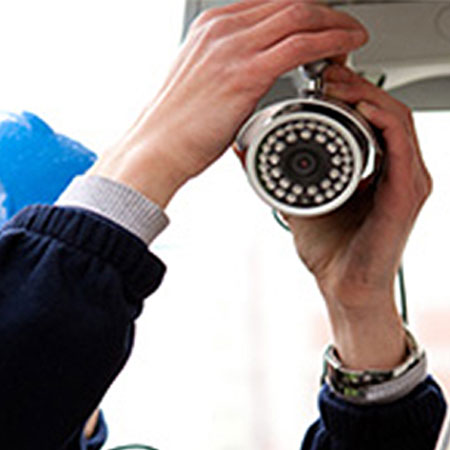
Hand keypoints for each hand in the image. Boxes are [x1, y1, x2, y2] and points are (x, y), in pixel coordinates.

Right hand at [91, 0, 367, 206]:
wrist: (157, 148)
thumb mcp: (201, 80)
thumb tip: (253, 73)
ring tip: (352, 40)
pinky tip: (344, 50)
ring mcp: (232, 47)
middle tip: (344, 33)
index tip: (321, 28)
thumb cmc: (177, 125)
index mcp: (212, 29)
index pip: (270, 5)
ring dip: (333, 26)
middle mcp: (222, 30)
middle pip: (289, 4)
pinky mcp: (245, 73)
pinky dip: (328, 43)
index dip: (304, 14)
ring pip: (299, 17)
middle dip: (324, 15)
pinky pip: (299, 46)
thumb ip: (227, 66)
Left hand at [285, 65, 431, 368]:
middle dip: (355, 86)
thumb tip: (245, 149)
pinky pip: (402, 147)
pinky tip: (360, 109)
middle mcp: (396, 170)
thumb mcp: (296, 201)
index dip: (346, 92)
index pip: (369, 116)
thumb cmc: (328, 249)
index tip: (316, 80)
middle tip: (324, 73)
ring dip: (367, 96)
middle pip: (384, 109)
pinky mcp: (407, 195)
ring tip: (335, 85)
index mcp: (376, 169)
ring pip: (396, 119)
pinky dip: (383, 121)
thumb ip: (276, 175)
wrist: (343, 287)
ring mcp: (407, 181)